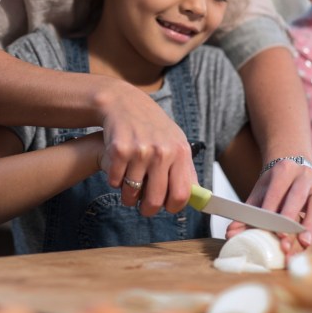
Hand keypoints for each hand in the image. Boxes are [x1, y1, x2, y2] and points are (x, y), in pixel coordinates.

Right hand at [96, 80, 197, 216]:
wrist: (124, 103)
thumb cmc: (152, 125)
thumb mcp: (176, 141)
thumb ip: (185, 169)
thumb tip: (196, 197)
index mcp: (180, 152)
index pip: (182, 195)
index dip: (173, 207)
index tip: (166, 207)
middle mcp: (162, 152)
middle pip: (155, 200)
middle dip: (147, 209)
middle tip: (144, 207)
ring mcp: (140, 151)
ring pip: (131, 194)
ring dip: (128, 196)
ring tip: (129, 186)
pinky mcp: (119, 150)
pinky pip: (115, 182)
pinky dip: (115, 181)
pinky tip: (119, 169)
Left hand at [227, 159, 311, 253]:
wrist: (295, 169)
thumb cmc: (275, 186)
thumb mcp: (260, 193)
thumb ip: (247, 213)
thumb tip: (230, 233)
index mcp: (284, 169)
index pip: (277, 190)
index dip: (273, 209)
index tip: (270, 228)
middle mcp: (305, 174)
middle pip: (298, 197)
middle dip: (291, 219)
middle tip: (284, 238)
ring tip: (305, 244)